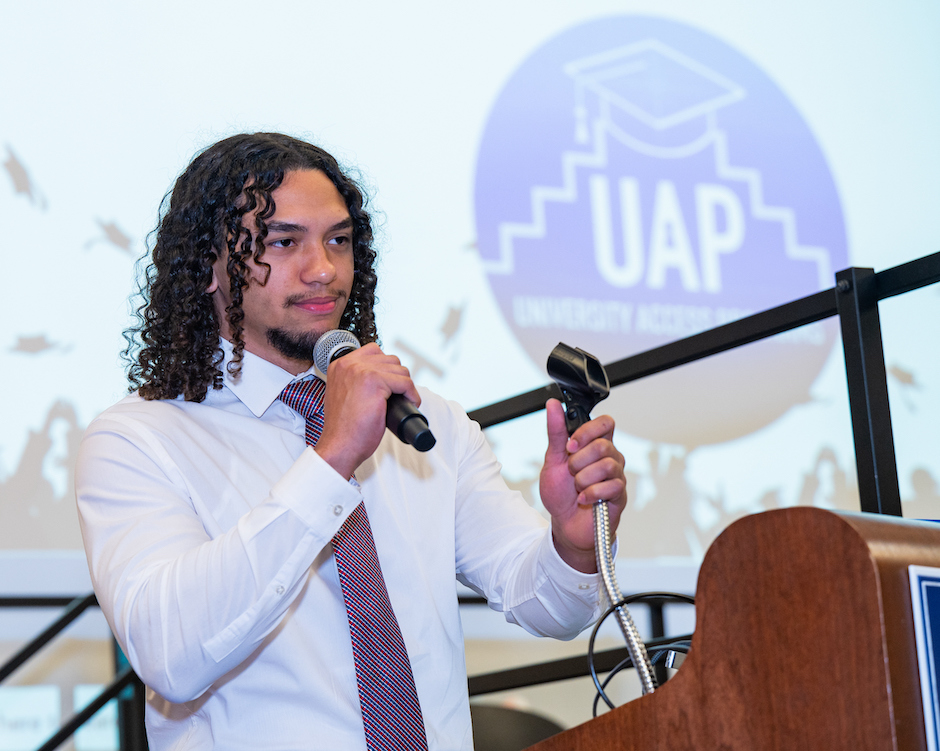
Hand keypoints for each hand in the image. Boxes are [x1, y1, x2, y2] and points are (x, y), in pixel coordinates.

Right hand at [315, 343, 419, 476]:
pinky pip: (405, 382)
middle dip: (398, 378)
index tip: (390, 385)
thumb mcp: (345, 394)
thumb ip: (356, 380)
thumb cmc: (345, 428)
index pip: (373, 351)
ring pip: (400, 369)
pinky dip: (412, 394)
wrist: (340, 446)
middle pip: (389, 359)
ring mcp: (361, 371)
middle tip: (398, 395)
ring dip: (406, 386)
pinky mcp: (375, 382)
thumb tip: (383, 376)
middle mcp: (348, 364)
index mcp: (339, 365)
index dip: (387, 368)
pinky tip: (410, 403)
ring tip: (403, 400)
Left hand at [539, 399, 627, 572]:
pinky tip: (583, 499)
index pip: (605, 423)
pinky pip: (610, 486)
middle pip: (603, 445)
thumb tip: (552, 405)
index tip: (571, 445)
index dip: (588, 431)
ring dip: (583, 479)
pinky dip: (590, 494)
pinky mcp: (619, 494)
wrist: (565, 524)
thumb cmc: (561, 493)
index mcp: (594, 445)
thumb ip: (555, 432)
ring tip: (577, 487)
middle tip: (571, 472)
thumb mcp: (552, 459)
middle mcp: (609, 457)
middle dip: (579, 461)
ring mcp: (616, 475)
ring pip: (607, 465)